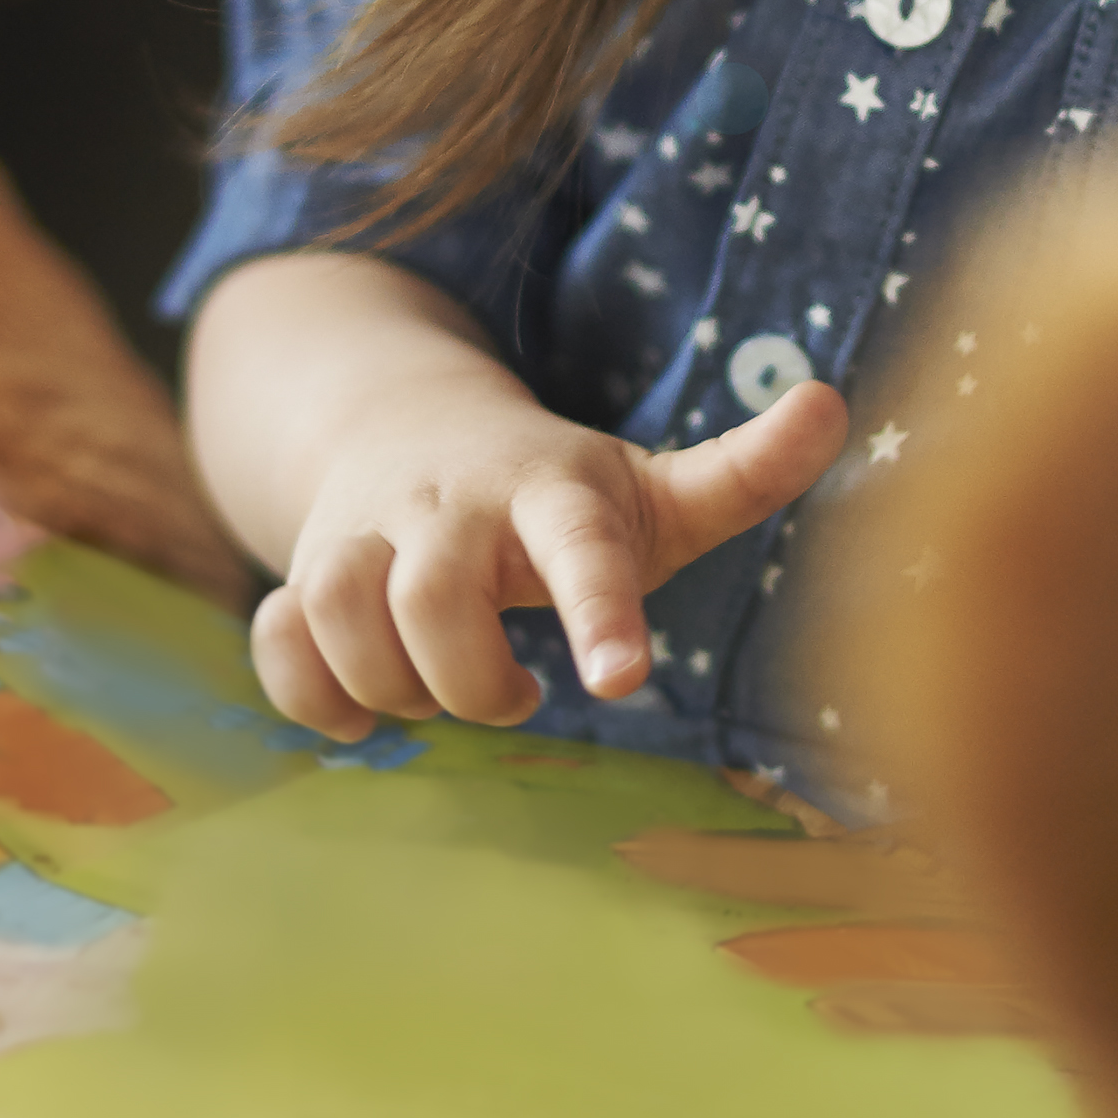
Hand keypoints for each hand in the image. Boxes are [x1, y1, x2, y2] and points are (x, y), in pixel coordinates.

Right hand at [250, 372, 848, 740]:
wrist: (410, 425)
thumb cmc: (560, 489)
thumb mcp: (652, 484)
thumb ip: (745, 469)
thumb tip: (838, 404)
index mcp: (552, 487)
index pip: (581, 544)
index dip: (600, 611)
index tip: (619, 682)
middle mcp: (450, 501)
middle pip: (433, 598)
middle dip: (472, 681)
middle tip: (519, 694)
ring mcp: (366, 529)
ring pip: (339, 611)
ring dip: (391, 686)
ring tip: (442, 692)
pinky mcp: (307, 565)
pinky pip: (278, 636)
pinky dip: (309, 691)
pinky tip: (362, 713)